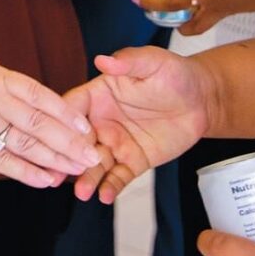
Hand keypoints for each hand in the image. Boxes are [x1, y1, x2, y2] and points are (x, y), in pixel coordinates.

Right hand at [0, 49, 100, 188]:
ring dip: (54, 160)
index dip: (65, 112)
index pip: (41, 95)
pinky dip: (25, 173)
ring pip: (27, 145)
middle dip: (68, 142)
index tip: (84, 125)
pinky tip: (46, 180)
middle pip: (40, 124)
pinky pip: (2, 163)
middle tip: (90, 154)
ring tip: (76, 170)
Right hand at [66, 46, 212, 204]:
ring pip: (95, 163)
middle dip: (68, 157)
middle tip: (59, 174)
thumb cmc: (174, 74)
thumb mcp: (152, 62)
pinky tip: (105, 196)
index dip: (62, 122)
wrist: (201, 99)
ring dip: (87, 178)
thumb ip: (128, 62)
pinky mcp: (133, 160)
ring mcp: (116, 143)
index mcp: (99, 94)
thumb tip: (103, 59)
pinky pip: (119, 176)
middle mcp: (102, 121)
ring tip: (83, 191)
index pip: (73, 108)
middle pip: (77, 141)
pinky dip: (111, 186)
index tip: (54, 135)